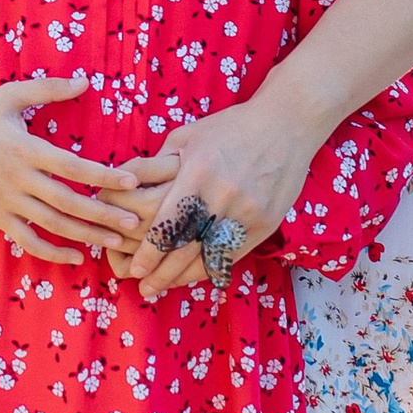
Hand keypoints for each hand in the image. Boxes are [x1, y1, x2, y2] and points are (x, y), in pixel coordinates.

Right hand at [0, 75, 157, 264]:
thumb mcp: (9, 96)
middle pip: (67, 201)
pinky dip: (52, 253)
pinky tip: (76, 257)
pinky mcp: (0, 218)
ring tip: (115, 240)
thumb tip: (85, 83)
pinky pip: (28, 241)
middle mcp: (20, 179)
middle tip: (133, 221)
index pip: (72, 166)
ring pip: (52, 224)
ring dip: (85, 234)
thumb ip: (47, 89)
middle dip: (103, 213)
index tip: (131, 181)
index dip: (103, 175)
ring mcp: (9, 202)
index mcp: (26, 149)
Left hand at [108, 86, 320, 299]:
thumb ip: (157, 164)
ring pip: (209, 256)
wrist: (284, 124)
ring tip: (163, 287)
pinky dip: (212, 268)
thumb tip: (128, 189)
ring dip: (183, 277)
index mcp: (197, 172)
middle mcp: (222, 195)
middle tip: (143, 288)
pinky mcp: (265, 222)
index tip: (133, 267)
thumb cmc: (229, 127)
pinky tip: (195, 276)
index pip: (166, 225)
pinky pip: (234, 254)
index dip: (148, 253)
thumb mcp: (187, 136)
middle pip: (185, 248)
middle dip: (160, 273)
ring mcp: (246, 212)